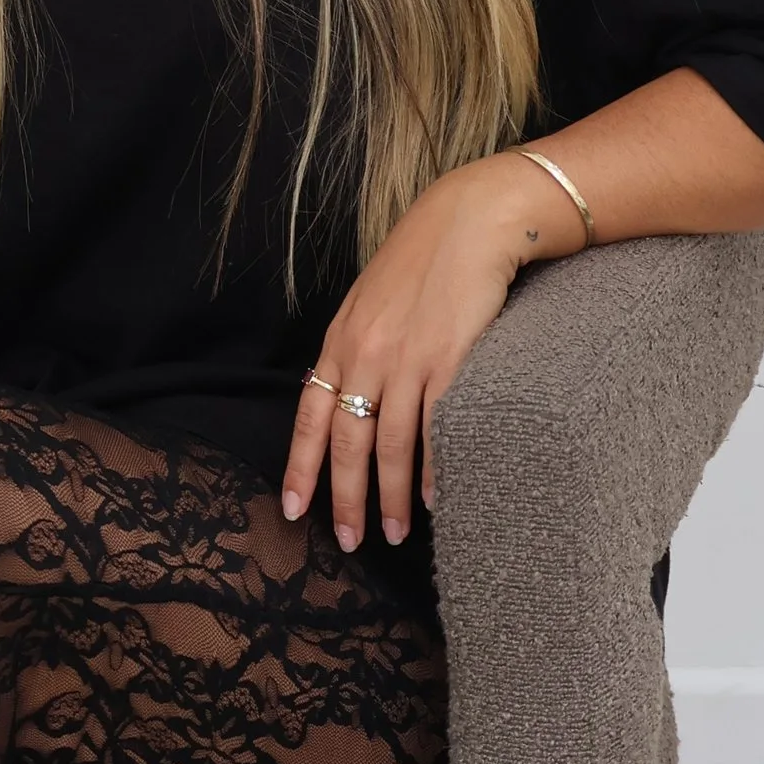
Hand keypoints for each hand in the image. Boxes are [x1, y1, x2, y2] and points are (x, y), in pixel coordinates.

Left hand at [281, 152, 579, 548]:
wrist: (470, 221)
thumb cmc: (424, 261)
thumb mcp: (372, 302)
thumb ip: (359, 348)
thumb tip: (355, 398)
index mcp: (340, 342)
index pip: (309, 417)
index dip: (300, 468)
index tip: (293, 509)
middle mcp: (364, 355)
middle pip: (346, 442)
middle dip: (344, 499)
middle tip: (349, 541)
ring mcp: (405, 360)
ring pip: (390, 446)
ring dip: (392, 497)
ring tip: (395, 532)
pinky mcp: (448, 361)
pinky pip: (435, 431)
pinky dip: (434, 470)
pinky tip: (435, 498)